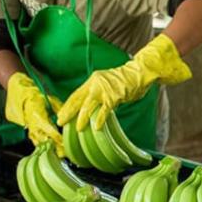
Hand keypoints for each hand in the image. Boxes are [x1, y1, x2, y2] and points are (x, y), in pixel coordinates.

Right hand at [5, 72, 63, 155]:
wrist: (20, 94)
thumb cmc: (36, 95)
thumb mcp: (49, 99)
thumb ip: (59, 108)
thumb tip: (67, 116)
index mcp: (37, 115)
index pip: (48, 128)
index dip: (56, 137)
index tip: (64, 143)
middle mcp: (32, 124)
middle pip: (44, 139)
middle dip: (54, 146)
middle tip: (64, 153)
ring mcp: (29, 128)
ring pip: (39, 141)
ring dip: (49, 148)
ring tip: (59, 154)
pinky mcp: (29, 130)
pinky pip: (35, 140)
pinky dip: (43, 146)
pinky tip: (51, 151)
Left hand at [57, 34, 190, 130]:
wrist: (140, 72)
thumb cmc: (127, 82)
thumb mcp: (109, 85)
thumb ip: (100, 95)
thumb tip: (93, 109)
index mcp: (92, 81)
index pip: (76, 95)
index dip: (68, 106)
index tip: (61, 115)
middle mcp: (95, 83)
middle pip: (77, 99)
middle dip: (68, 112)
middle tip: (60, 122)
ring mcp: (104, 89)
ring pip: (88, 105)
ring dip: (81, 118)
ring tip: (77, 129)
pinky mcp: (114, 96)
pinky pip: (104, 110)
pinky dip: (99, 119)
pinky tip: (96, 127)